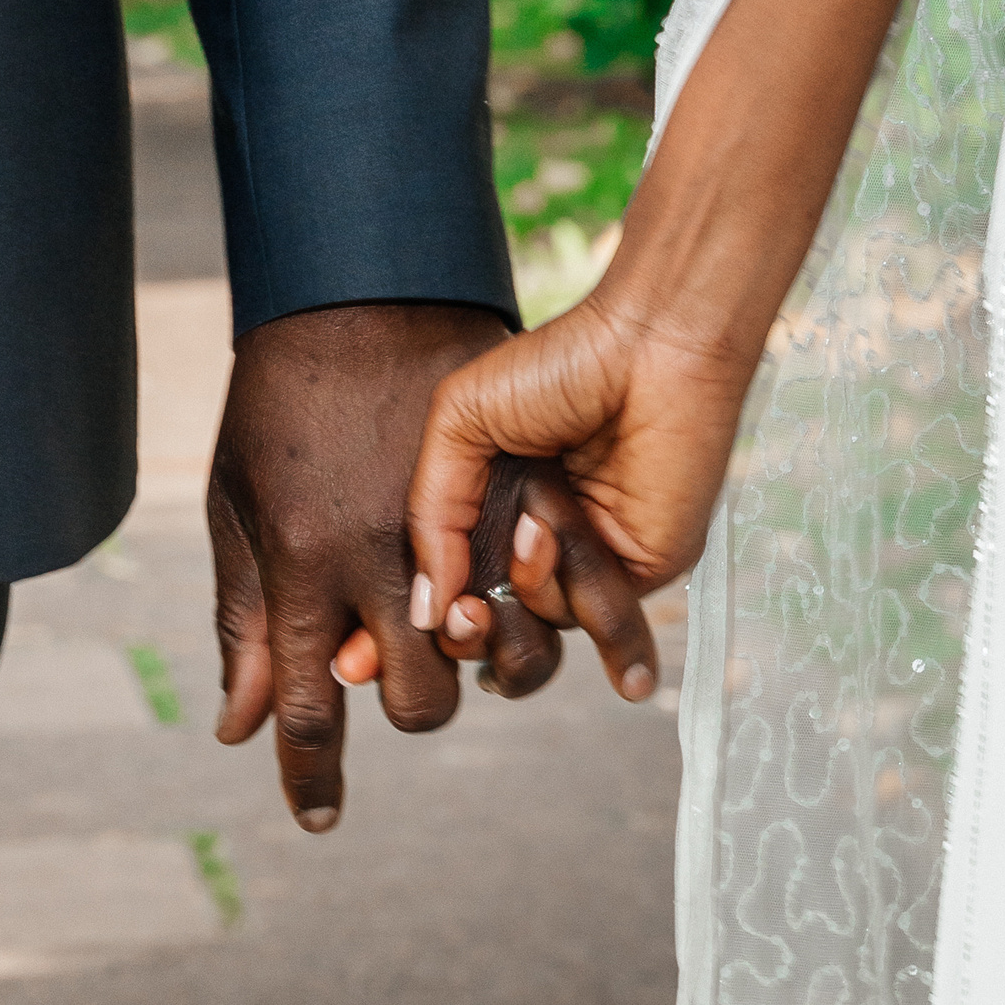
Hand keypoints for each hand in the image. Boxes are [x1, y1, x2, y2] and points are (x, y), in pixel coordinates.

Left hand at [208, 302, 570, 831]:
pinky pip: (576, 586)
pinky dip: (608, 637)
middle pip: (412, 696)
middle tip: (407, 688)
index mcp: (304, 569)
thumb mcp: (239, 503)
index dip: (310, 772)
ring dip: (494, 670)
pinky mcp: (523, 484)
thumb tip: (236, 725)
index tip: (316, 820)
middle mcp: (385, 563)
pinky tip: (634, 680)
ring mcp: (463, 524)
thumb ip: (245, 617)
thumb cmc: (281, 391)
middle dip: (408, 707)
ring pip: (495, 656)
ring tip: (484, 646)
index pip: (304, 707)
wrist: (355, 279)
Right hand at [406, 287, 755, 692]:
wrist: (649, 349)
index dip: (401, 628)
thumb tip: (424, 610)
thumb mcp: (458, 421)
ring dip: (515, 589)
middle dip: (461, 633)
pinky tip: (551, 528)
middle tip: (462, 610)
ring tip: (527, 525)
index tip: (355, 655)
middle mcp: (533, 542)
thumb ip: (428, 515)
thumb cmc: (557, 367)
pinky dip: (553, 582)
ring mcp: (583, 561)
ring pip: (528, 632)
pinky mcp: (635, 571)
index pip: (440, 589)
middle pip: (481, 632)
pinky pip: (576, 616)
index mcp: (489, 507)